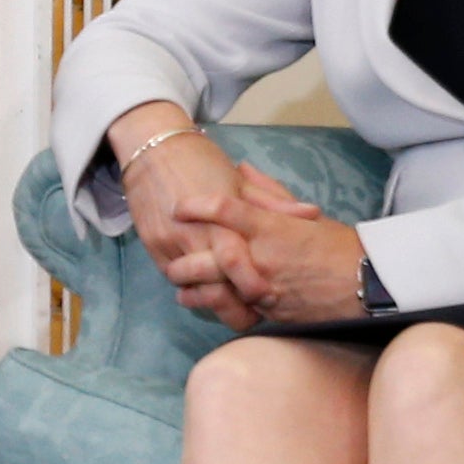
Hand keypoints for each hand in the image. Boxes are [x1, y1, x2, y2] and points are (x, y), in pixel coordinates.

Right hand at [107, 102, 268, 328]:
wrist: (153, 149)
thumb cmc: (202, 161)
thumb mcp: (239, 182)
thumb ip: (273, 202)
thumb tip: (311, 214)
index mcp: (220, 215)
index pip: (235, 260)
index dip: (252, 284)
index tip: (268, 296)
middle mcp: (194, 233)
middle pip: (214, 284)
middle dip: (235, 306)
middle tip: (256, 314)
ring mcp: (170, 243)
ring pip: (193, 287)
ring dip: (213, 300)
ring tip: (234, 307)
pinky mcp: (152, 248)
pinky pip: (174, 278)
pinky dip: (192, 288)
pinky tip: (208, 291)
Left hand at [179, 185, 368, 326]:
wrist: (367, 282)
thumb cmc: (337, 245)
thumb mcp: (304, 214)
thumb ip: (268, 192)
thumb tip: (239, 169)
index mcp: (271, 226)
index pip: (224, 209)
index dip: (196, 206)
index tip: (178, 207)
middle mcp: (264, 256)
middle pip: (211, 257)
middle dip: (184, 263)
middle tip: (169, 262)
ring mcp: (266, 286)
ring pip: (219, 291)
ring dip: (195, 292)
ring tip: (181, 291)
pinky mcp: (272, 310)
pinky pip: (238, 309)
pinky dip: (221, 308)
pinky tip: (207, 306)